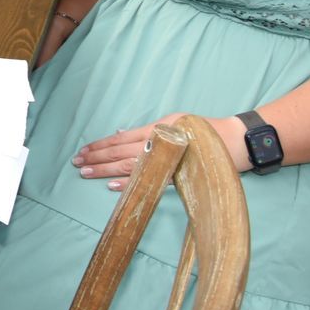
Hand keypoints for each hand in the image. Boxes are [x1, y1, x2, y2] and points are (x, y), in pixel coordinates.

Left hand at [74, 114, 248, 190]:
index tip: (83, 150)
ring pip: (129, 166)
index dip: (101, 145)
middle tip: (77, 163)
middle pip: (120, 152)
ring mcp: (166, 160)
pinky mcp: (175, 175)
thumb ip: (149, 130)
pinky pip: (148, 180)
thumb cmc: (203, 130)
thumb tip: (121, 134)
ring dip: (106, 170)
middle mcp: (158, 143)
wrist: (232, 143)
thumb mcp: (174, 122)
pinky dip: (129, 183)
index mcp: (157, 129)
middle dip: (97, 158)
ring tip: (87, 173)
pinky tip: (112, 187)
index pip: (121, 138)